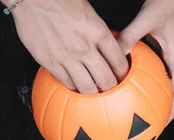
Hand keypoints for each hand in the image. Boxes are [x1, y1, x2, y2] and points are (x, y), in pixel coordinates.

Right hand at [8, 0, 128, 92]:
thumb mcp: (89, 12)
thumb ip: (100, 33)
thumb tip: (109, 48)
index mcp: (98, 32)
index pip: (119, 63)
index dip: (122, 73)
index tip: (121, 77)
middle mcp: (85, 47)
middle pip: (106, 80)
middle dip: (111, 88)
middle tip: (110, 89)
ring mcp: (67, 57)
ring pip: (87, 87)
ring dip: (93, 93)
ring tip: (95, 93)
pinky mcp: (50, 63)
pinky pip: (67, 83)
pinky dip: (74, 87)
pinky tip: (76, 86)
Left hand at [118, 0, 173, 121]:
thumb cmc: (167, 2)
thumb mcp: (148, 19)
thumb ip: (131, 36)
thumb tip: (115, 53)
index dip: (172, 109)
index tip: (162, 124)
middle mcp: (173, 58)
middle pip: (170, 90)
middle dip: (160, 107)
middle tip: (146, 122)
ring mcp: (167, 52)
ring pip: (160, 79)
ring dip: (151, 93)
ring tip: (134, 107)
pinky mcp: (159, 45)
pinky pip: (151, 66)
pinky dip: (141, 74)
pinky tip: (124, 78)